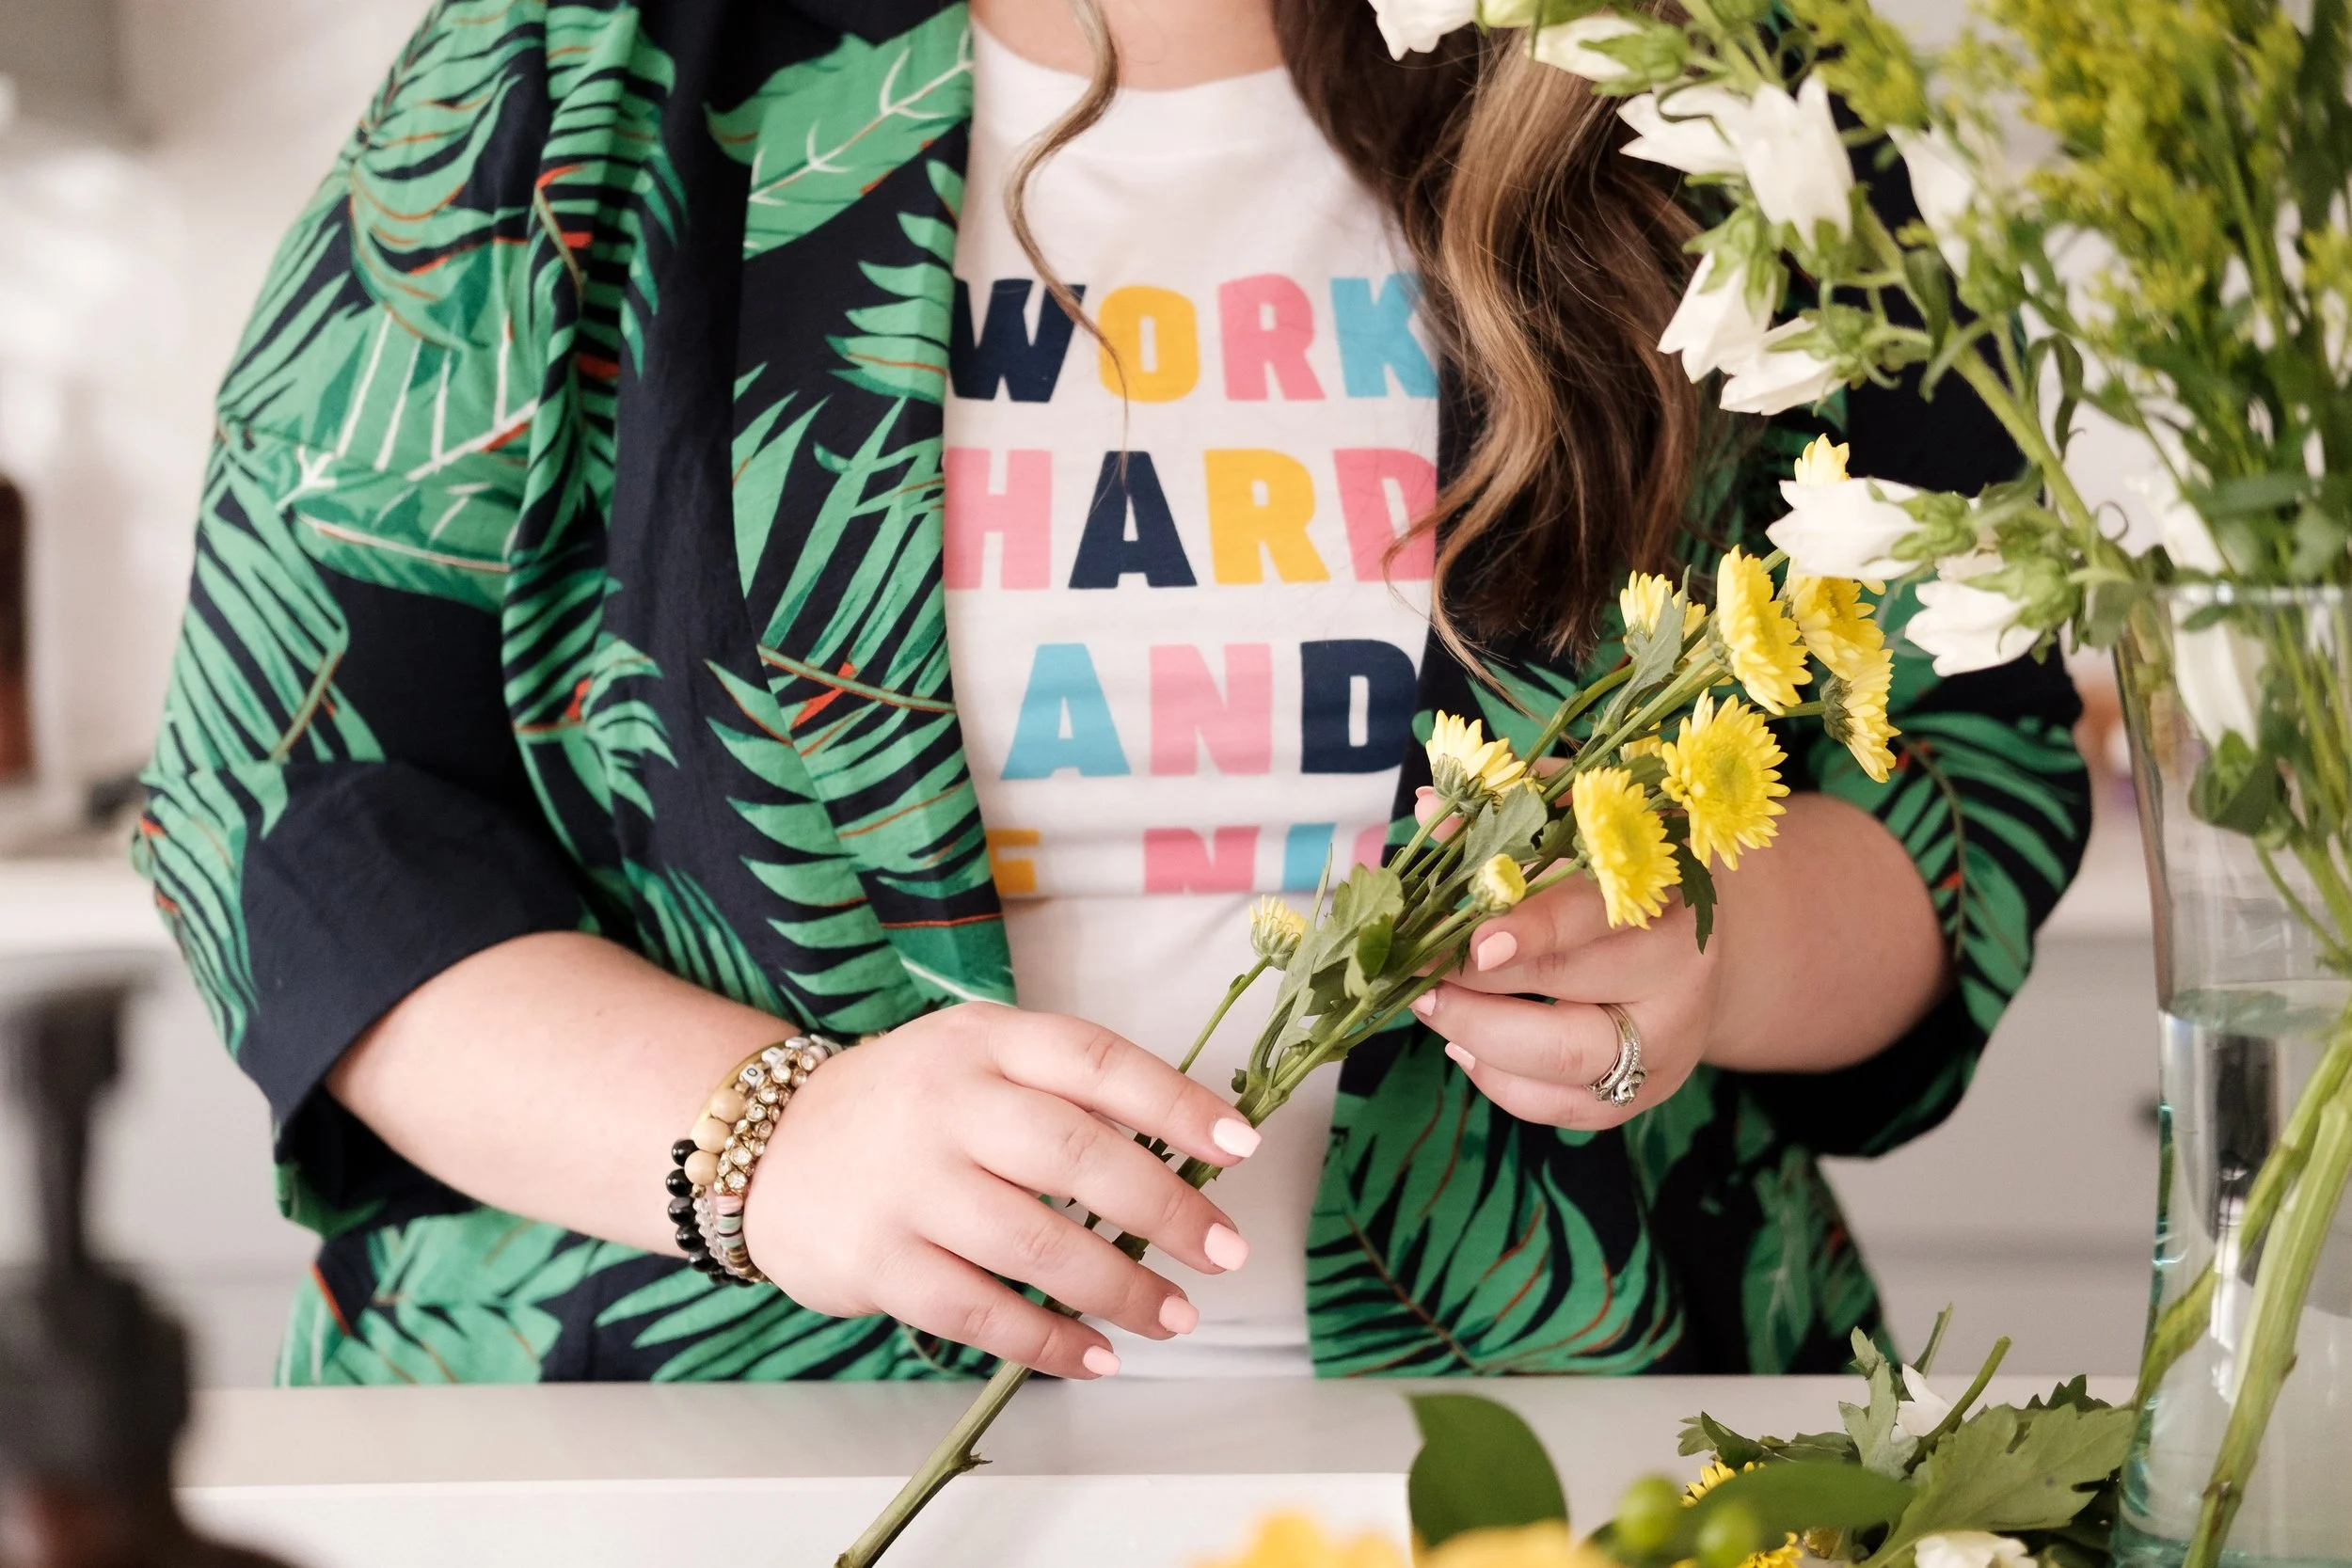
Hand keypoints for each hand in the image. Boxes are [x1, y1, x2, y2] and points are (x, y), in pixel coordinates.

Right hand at [744, 1002, 1259, 1379]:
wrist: (763, 1148)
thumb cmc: (906, 1108)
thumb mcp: (975, 1061)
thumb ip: (1062, 1092)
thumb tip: (1188, 1151)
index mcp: (983, 1040)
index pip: (1096, 1062)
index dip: (1177, 1103)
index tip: (1242, 1145)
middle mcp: (945, 1103)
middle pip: (1076, 1156)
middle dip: (1167, 1209)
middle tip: (1225, 1252)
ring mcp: (906, 1184)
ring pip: (1036, 1244)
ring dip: (1121, 1287)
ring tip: (1176, 1315)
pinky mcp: (877, 1261)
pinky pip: (980, 1310)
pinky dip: (1048, 1342)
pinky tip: (1097, 1357)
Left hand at [1406, 789, 1723, 1129]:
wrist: (1698, 953)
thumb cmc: (1623, 879)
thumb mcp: (1581, 836)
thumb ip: (1512, 820)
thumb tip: (1428, 812)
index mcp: (1668, 897)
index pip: (1597, 914)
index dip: (1535, 928)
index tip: (1474, 939)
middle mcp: (1678, 977)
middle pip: (1571, 986)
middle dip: (1477, 985)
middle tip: (1413, 966)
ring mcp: (1665, 1047)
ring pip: (1562, 1062)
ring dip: (1477, 1035)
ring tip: (1428, 1004)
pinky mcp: (1640, 1096)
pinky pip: (1559, 1107)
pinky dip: (1498, 1079)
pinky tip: (1462, 1044)